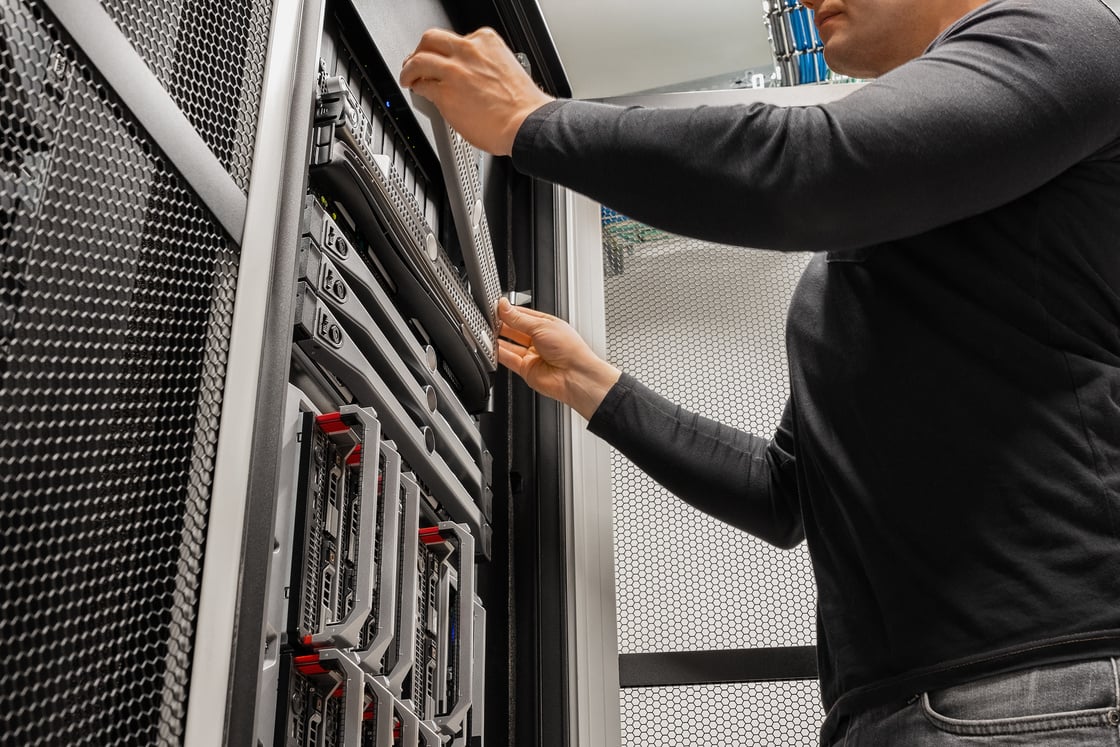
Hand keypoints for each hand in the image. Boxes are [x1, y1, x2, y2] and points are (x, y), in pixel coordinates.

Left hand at [400, 27, 553, 155]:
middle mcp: (468, 52)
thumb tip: (470, 76)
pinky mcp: (445, 93)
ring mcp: (454, 71)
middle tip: (416, 60)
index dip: (446, 51)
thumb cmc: (522, 105)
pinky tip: (416, 91)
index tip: (443, 59)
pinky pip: (422, 85)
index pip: (456, 39)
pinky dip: (416, 88)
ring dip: (409, 68)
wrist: (526, 124)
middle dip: (421, 50)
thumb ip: (484, 66)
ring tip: (407, 76)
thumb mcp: (506, 68)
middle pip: (431, 40)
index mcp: (486, 42)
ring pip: (419, 60)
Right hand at [496, 298, 620, 419]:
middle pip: (515, 330)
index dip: (509, 311)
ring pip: (510, 345)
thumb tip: (504, 306)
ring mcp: (533, 356)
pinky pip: (509, 360)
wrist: (575, 376)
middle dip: (502, 324)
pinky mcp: (526, 370)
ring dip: (499, 339)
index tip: (497, 307)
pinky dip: (499, 354)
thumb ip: (518, 318)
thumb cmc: (570, 350)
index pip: (523, 315)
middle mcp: (540, 340)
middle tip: (490, 318)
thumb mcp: (541, 326)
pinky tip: (492, 347)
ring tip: (487, 331)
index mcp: (547, 325)